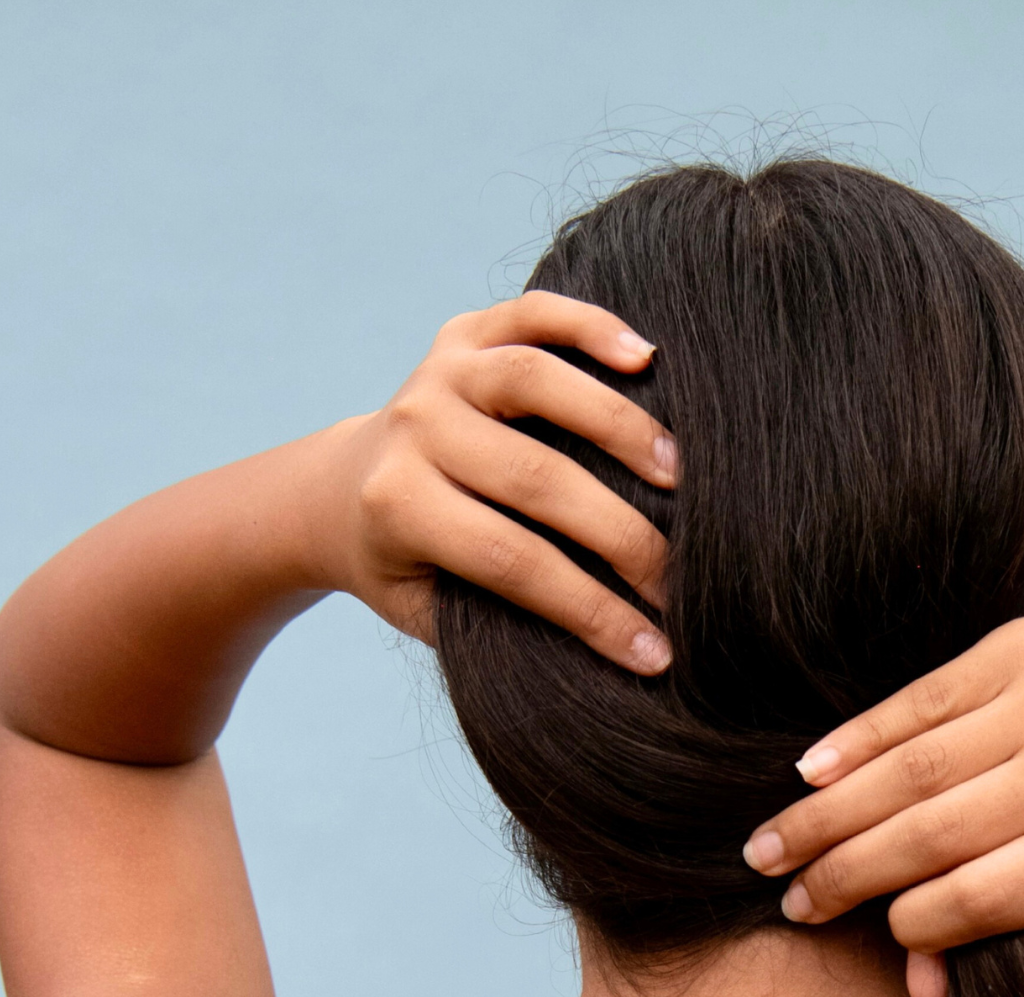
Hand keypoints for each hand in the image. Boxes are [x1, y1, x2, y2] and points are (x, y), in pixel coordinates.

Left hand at [311, 294, 678, 668]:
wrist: (340, 494)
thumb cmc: (406, 570)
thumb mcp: (429, 615)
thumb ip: (500, 625)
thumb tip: (610, 650)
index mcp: (400, 507)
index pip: (514, 563)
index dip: (591, 612)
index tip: (655, 652)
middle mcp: (413, 429)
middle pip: (536, 479)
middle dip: (622, 536)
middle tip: (683, 580)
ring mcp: (438, 372)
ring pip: (536, 382)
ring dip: (618, 426)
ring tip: (678, 474)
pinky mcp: (463, 333)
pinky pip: (532, 317)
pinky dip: (590, 326)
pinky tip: (647, 356)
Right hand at [740, 612, 1023, 996]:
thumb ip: (1010, 920)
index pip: (985, 896)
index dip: (914, 924)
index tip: (868, 932)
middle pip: (935, 833)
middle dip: (846, 873)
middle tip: (787, 901)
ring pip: (912, 769)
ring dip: (828, 814)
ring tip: (769, 849)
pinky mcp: (1019, 648)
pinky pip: (919, 703)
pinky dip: (856, 741)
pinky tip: (809, 775)